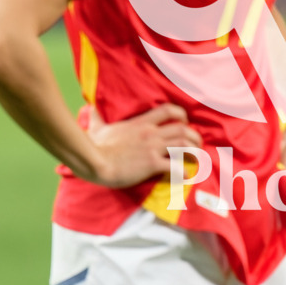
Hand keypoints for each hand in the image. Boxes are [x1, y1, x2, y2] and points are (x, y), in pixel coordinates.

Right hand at [85, 103, 202, 187]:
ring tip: (196, 159)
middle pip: (182, 128)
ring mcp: (152, 148)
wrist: (94, 162)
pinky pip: (174, 166)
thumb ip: (96, 118)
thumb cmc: (95, 146)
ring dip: (193, 151)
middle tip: (196, 145)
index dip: (181, 115)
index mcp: (141, 123)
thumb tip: (88, 108)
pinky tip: (187, 176)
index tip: (185, 122)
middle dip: (194, 136)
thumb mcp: (98, 127)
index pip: (168, 110)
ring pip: (183, 144)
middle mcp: (151, 133)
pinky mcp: (151, 164)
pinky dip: (184, 171)